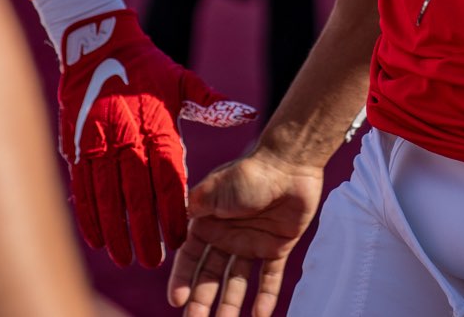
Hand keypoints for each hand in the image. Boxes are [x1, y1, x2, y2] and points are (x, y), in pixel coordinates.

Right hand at [57, 11, 254, 266]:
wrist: (100, 44)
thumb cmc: (148, 68)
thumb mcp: (182, 80)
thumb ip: (212, 104)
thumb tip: (247, 113)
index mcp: (157, 123)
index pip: (167, 177)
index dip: (172, 209)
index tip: (179, 236)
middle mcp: (127, 136)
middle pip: (136, 194)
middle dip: (144, 230)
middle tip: (153, 259)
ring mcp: (98, 141)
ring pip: (107, 196)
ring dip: (115, 230)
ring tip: (126, 257)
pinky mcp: (77, 144)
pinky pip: (82, 186)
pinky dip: (88, 214)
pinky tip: (97, 237)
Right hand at [167, 149, 324, 316]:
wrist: (290, 162)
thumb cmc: (249, 171)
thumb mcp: (214, 189)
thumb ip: (193, 210)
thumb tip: (173, 225)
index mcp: (209, 220)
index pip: (190, 256)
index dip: (182, 279)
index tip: (176, 301)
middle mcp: (228, 235)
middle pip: (211, 275)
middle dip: (202, 301)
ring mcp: (253, 242)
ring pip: (237, 282)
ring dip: (231, 306)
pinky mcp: (278, 246)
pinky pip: (270, 278)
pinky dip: (266, 298)